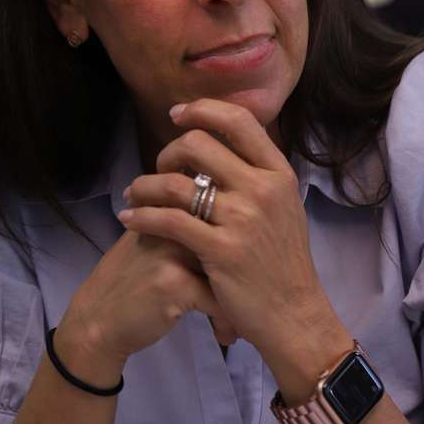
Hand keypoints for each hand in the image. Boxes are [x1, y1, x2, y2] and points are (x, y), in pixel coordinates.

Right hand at [57, 227, 236, 380]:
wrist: (97, 319)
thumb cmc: (128, 280)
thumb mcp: (151, 238)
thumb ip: (181, 222)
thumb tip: (225, 215)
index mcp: (170, 205)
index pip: (220, 210)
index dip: (237, 241)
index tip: (243, 269)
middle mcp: (174, 220)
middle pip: (229, 238)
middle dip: (244, 270)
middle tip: (250, 294)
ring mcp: (174, 250)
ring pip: (229, 270)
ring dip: (239, 299)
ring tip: (241, 319)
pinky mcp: (176, 282)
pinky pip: (218, 300)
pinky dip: (226, 321)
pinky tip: (225, 336)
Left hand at [118, 99, 351, 390]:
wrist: (294, 313)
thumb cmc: (283, 258)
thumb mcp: (284, 204)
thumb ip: (257, 172)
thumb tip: (220, 137)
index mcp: (278, 172)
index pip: (238, 121)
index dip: (203, 109)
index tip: (177, 114)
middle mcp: (262, 189)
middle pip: (199, 145)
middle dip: (168, 151)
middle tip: (159, 167)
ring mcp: (241, 220)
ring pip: (177, 183)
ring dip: (146, 184)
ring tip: (134, 194)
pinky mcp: (220, 251)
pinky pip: (169, 221)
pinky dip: (142, 216)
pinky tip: (130, 219)